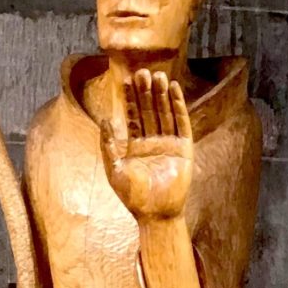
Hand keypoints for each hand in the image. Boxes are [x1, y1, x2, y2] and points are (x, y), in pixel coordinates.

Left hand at [100, 69, 192, 221]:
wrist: (155, 215)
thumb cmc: (133, 198)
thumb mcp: (114, 169)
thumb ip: (108, 145)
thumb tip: (104, 120)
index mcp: (136, 147)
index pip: (133, 118)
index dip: (130, 100)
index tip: (126, 80)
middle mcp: (153, 144)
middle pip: (150, 112)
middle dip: (145, 93)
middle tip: (142, 72)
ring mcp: (169, 145)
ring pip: (165, 114)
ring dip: (161, 95)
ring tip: (158, 75)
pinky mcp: (184, 150)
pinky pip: (182, 124)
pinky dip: (178, 107)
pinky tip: (174, 90)